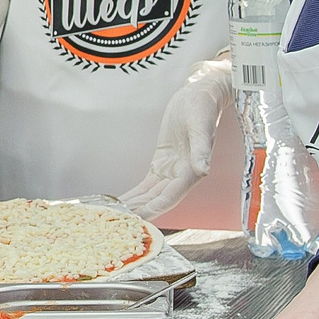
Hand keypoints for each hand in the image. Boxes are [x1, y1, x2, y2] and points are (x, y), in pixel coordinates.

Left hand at [120, 57, 232, 219]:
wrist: (199, 95)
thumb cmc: (202, 108)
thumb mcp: (201, 125)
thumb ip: (201, 149)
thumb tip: (203, 170)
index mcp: (192, 170)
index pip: (170, 196)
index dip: (153, 209)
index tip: (137, 218)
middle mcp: (182, 176)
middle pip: (158, 200)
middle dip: (139, 212)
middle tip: (118, 223)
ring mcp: (172, 172)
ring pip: (151, 195)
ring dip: (136, 206)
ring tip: (116, 217)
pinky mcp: (162, 165)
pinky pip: (148, 185)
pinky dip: (136, 194)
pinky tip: (124, 202)